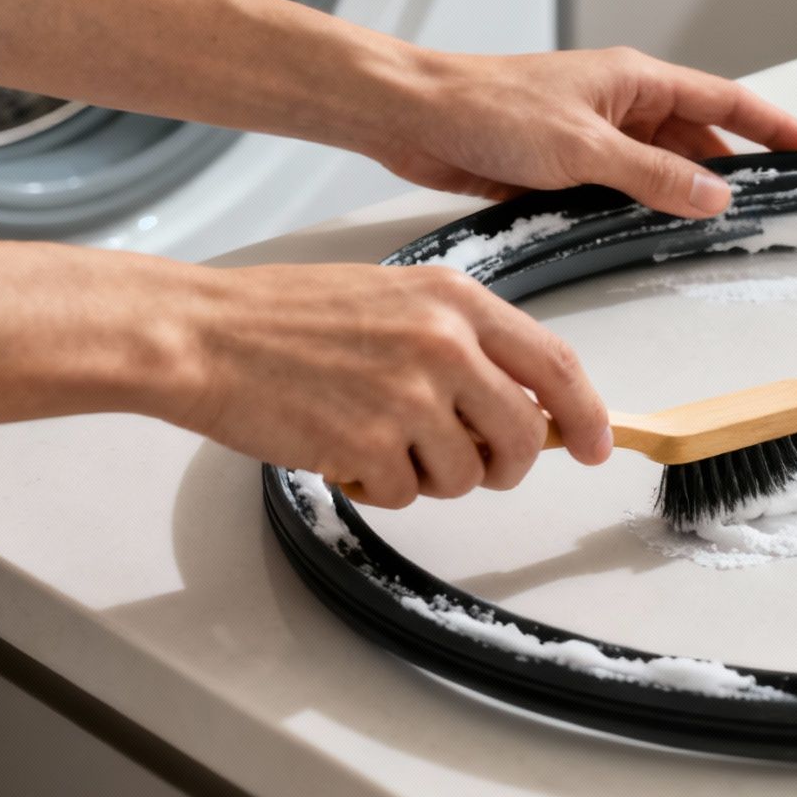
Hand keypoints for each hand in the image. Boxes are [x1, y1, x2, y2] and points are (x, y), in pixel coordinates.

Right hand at [169, 261, 611, 507]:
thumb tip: (522, 400)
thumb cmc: (284, 317)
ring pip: (467, 475)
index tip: (595, 444)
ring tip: (379, 439)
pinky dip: (377, 487)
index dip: (586, 415)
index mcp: (457, 300)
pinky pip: (405, 495)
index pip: (557, 365)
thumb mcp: (394, 300)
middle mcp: (445, 343)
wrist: (202, 334)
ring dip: (429, 476)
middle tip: (467, 462)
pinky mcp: (370, 444)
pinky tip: (342, 448)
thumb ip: (464, 342)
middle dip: (502, 464)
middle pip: (524, 436)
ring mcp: (410, 395)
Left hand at [368, 47, 796, 212]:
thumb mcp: (583, 148)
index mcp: (635, 80)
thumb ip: (654, 174)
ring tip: (716, 232)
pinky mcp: (564, 166)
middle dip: (735, 172)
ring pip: (660, 170)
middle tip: (771, 209)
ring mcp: (594, 136)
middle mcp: (621, 104)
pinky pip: (621, 191)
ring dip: (683, 197)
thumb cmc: (486, 106)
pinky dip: (640, 211)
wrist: (412, 115)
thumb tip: (715, 195)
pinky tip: (649, 236)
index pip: (728, 101)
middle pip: (700, 140)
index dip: (776, 127)